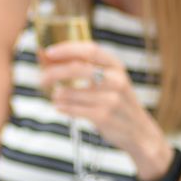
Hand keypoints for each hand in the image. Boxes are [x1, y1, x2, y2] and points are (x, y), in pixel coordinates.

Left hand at [39, 41, 166, 171]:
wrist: (139, 132)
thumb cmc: (115, 101)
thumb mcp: (107, 80)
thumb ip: (83, 68)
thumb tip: (45, 57)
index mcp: (115, 66)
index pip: (89, 49)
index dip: (66, 49)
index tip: (47, 52)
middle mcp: (116, 79)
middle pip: (78, 68)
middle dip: (54, 72)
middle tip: (41, 78)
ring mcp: (112, 99)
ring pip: (72, 92)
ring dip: (57, 94)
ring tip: (55, 96)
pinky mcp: (105, 117)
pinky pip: (74, 109)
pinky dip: (63, 107)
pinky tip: (58, 106)